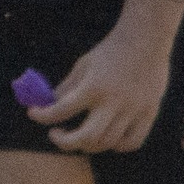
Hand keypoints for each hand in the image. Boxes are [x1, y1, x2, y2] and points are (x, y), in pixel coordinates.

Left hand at [30, 10, 175, 153]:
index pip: (61, 110)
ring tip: (81, 135)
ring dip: (89, 144)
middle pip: (86, 138)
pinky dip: (118, 145)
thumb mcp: (84, 64)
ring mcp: (133, 110)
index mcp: (93, 87)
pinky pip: (132, 142)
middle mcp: (113, 102)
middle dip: (65, 142)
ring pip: (108, 143)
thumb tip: (51, 105)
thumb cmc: (111, 50)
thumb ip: (67, 87)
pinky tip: (109, 138)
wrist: (146, 38)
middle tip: (56, 134)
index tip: (33, 114)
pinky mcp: (149, 113)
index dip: (42, 116)